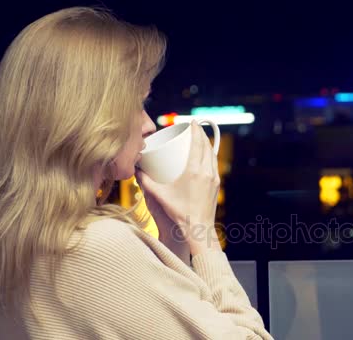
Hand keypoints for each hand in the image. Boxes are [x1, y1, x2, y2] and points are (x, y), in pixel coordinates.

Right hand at [135, 121, 221, 255]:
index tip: (191, 122)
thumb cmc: (179, 213)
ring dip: (207, 144)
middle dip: (201, 134)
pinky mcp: (216, 184)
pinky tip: (205, 155)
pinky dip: (210, 155)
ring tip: (199, 138)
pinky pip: (214, 164)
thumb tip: (136, 170)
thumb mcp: (159, 195)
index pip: (197, 144)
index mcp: (194, 171)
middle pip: (206, 146)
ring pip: (212, 154)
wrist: (198, 229)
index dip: (195, 130)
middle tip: (193, 127)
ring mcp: (214, 178)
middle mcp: (206, 172)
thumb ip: (145, 182)